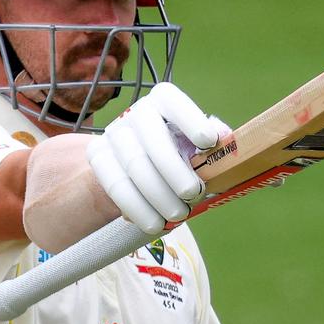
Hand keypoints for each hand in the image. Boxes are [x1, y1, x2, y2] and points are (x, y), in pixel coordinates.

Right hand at [86, 83, 227, 233]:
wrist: (136, 167)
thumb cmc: (178, 153)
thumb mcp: (196, 144)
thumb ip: (214, 143)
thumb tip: (226, 140)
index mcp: (164, 101)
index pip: (173, 101)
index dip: (191, 119)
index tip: (209, 141)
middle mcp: (136, 112)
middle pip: (154, 142)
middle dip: (175, 172)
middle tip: (194, 195)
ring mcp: (114, 134)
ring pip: (135, 168)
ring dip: (159, 197)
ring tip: (178, 215)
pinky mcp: (97, 156)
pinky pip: (117, 187)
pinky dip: (138, 209)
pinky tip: (155, 223)